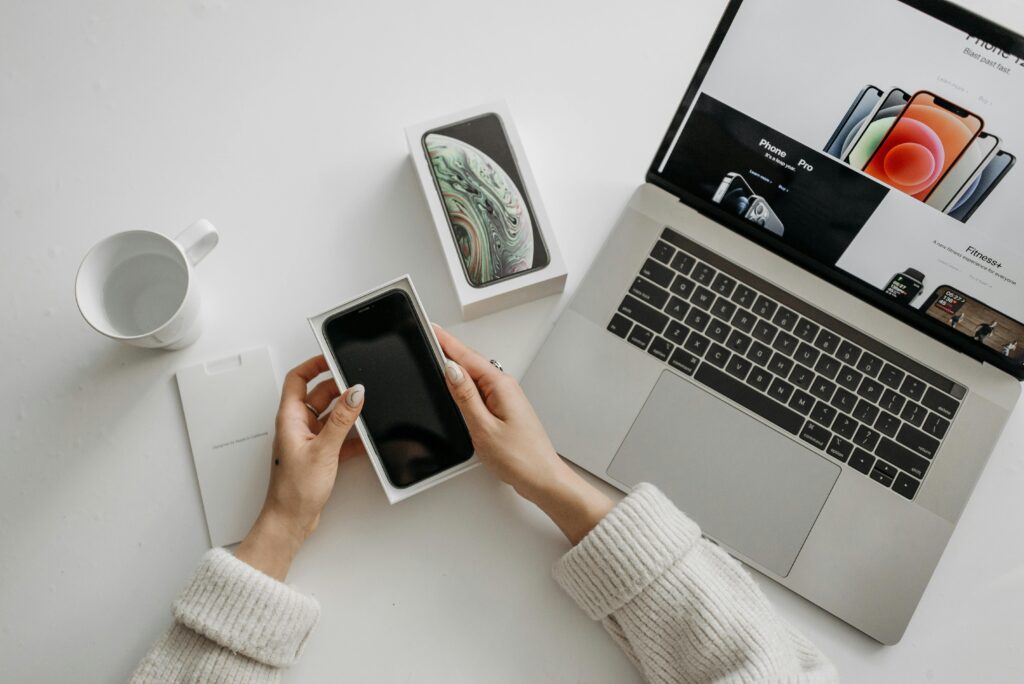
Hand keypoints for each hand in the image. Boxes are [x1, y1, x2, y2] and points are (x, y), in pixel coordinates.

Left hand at [235, 355, 363, 579]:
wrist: (290, 520)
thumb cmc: (294, 490)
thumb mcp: (324, 449)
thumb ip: (342, 419)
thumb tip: (355, 392)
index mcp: (290, 418)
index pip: (298, 379)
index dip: (314, 365)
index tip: (333, 356)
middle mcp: (297, 425)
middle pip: (318, 395)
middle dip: (339, 389)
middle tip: (358, 386)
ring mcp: (308, 440)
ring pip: (331, 415)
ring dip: (347, 413)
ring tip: (365, 412)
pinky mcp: (319, 454)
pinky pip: (338, 436)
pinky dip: (352, 435)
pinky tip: (364, 440)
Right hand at [435, 326, 612, 543]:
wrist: (542, 478)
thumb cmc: (520, 458)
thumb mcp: (483, 427)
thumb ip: (465, 397)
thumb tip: (451, 371)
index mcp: (500, 386)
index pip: (467, 356)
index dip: (446, 342)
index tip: (431, 328)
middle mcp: (505, 387)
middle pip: (471, 362)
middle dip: (449, 350)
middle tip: (429, 337)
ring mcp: (506, 398)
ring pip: (475, 376)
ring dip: (457, 367)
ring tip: (438, 356)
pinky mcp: (505, 409)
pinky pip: (481, 389)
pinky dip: (465, 384)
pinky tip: (457, 386)